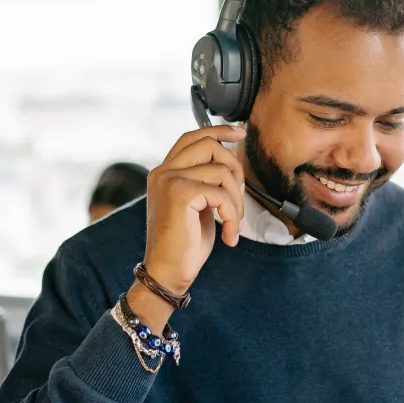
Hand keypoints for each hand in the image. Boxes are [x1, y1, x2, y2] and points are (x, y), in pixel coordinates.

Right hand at [142, 125, 245, 297]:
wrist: (167, 272)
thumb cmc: (184, 244)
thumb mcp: (196, 205)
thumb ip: (205, 181)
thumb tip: (228, 161)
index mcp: (164, 172)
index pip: (192, 137)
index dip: (218, 130)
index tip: (240, 133)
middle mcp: (163, 172)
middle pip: (210, 145)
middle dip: (235, 169)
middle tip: (238, 199)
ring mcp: (170, 181)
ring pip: (222, 170)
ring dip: (237, 200)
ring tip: (233, 223)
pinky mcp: (181, 194)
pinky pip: (222, 194)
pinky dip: (232, 215)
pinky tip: (228, 235)